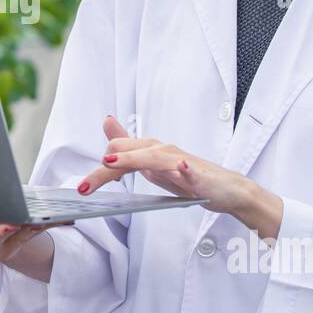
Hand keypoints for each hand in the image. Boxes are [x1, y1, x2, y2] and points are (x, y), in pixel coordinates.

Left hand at [78, 115, 261, 218]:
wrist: (228, 189)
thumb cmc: (188, 177)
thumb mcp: (153, 163)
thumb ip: (129, 146)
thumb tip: (107, 122)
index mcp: (149, 150)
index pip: (117, 151)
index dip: (100, 170)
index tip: (87, 188)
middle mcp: (162, 150)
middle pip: (128, 152)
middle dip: (105, 168)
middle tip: (84, 188)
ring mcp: (181, 162)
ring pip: (153, 157)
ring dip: (131, 158)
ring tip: (111, 162)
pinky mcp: (200, 176)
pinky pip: (190, 171)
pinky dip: (185, 170)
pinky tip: (181, 169)